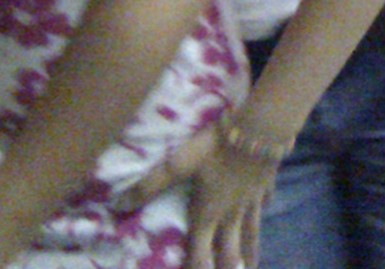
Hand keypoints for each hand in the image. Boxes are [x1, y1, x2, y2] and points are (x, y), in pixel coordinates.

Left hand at [115, 123, 274, 268]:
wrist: (260, 129)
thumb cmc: (215, 148)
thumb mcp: (177, 164)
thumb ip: (149, 185)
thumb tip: (118, 206)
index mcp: (207, 214)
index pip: (200, 253)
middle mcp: (230, 214)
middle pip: (230, 250)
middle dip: (228, 268)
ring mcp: (250, 200)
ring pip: (251, 232)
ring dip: (250, 251)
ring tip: (253, 265)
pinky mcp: (265, 183)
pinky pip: (263, 201)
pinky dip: (263, 209)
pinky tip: (266, 207)